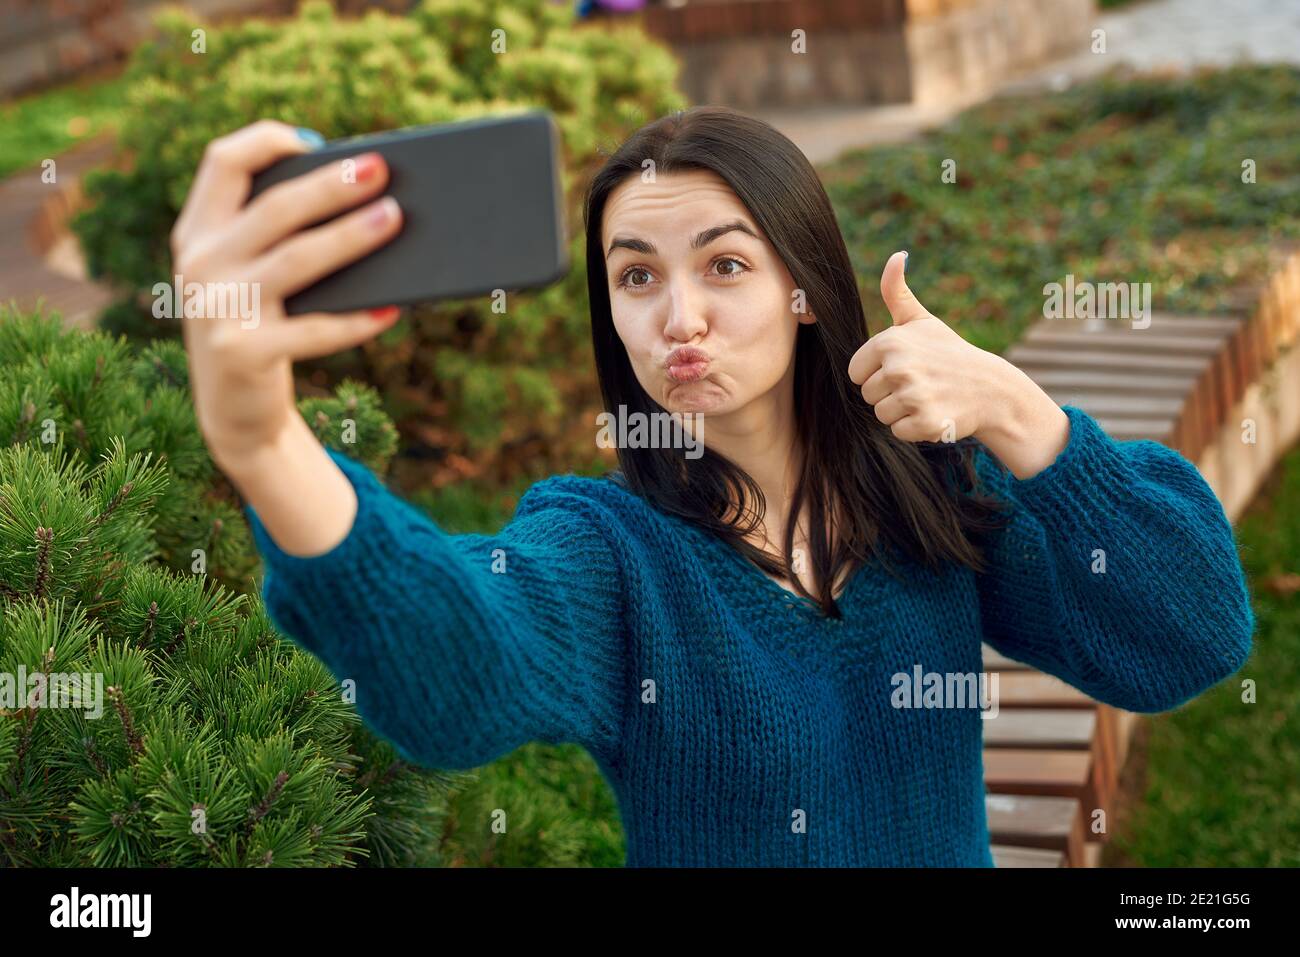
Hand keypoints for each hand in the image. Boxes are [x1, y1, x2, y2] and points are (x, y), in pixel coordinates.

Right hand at [171, 119, 403, 471]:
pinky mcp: (243, 353)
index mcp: (198, 233)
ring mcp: (218, 309)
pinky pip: (314, 329)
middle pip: (275, 207)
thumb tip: (363, 199)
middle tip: (382, 170)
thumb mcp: (250, 277)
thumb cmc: (260, 327)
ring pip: (297, 260)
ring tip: (395, 219)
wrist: (235, 412)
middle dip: (332, 184)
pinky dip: (357, 321)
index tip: (318, 140)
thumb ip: (276, 237)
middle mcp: (200, 264)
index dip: (268, 141)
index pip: (223, 162)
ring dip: (351, 236)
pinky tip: (394, 310)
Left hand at [847, 251, 1016, 443]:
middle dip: (890, 394)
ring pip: (882, 415)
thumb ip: (896, 291)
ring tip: (928, 397)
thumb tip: (895, 255)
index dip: (877, 373)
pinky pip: (899, 432)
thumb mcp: (921, 320)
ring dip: (902, 411)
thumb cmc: (949, 352)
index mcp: (890, 342)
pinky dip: (916, 428)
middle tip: (921, 383)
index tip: (904, 367)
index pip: (856, 373)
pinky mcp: (926, 422)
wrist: (990, 388)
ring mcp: (913, 395)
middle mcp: (899, 367)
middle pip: (868, 395)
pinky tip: (936, 412)